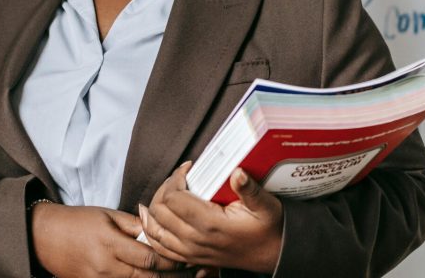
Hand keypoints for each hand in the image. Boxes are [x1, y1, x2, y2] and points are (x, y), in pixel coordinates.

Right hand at [31, 202, 192, 277]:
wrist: (44, 237)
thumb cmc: (77, 221)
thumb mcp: (107, 215)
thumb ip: (135, 225)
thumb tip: (161, 230)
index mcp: (110, 244)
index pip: (150, 258)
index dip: (172, 260)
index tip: (187, 256)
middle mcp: (105, 267)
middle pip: (148, 277)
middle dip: (172, 275)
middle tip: (193, 270)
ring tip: (179, 275)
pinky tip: (153, 277)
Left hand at [140, 162, 283, 273]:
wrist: (272, 255)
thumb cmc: (268, 229)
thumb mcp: (266, 205)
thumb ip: (249, 189)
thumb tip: (237, 172)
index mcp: (211, 224)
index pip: (173, 198)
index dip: (176, 177)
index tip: (187, 168)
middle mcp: (196, 240)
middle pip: (159, 211)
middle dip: (164, 189)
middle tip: (178, 177)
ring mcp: (190, 251)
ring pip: (154, 229)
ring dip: (154, 208)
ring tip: (165, 192)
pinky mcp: (189, 257)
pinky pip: (159, 246)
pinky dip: (152, 231)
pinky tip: (152, 218)